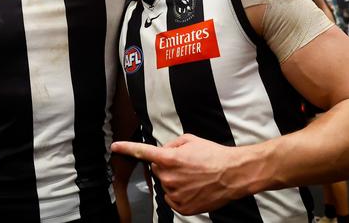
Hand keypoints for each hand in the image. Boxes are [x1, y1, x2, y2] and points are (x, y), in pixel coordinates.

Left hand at [112, 134, 243, 214]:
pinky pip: (171, 199)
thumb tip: (163, 151)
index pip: (143, 152)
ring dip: (174, 179)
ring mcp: (175, 194)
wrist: (233, 174)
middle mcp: (169, 177)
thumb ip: (171, 144)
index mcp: (170, 158)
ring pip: (165, 184)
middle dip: (166, 165)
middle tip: (185, 164)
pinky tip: (193, 187)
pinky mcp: (183, 207)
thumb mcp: (191, 140)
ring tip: (193, 176)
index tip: (115, 147)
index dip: (127, 148)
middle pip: (157, 170)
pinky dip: (179, 193)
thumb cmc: (214, 155)